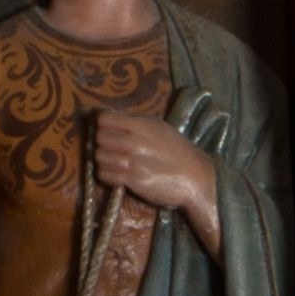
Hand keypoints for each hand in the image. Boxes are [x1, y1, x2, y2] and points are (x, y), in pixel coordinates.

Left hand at [95, 110, 218, 245]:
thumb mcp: (159, 128)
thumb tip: (105, 115)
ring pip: (99, 157)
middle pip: (99, 137)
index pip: (104, 119)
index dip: (102, 124)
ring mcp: (133, 162)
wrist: (195, 177)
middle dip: (102, 143)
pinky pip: (104, 175)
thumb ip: (133, 121)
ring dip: (104, 160)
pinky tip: (117, 175)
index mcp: (142, 125)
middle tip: (112, 149)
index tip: (108, 130)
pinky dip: (107, 175)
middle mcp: (135, 141)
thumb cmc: (177, 151)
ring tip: (115, 163)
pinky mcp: (133, 180)